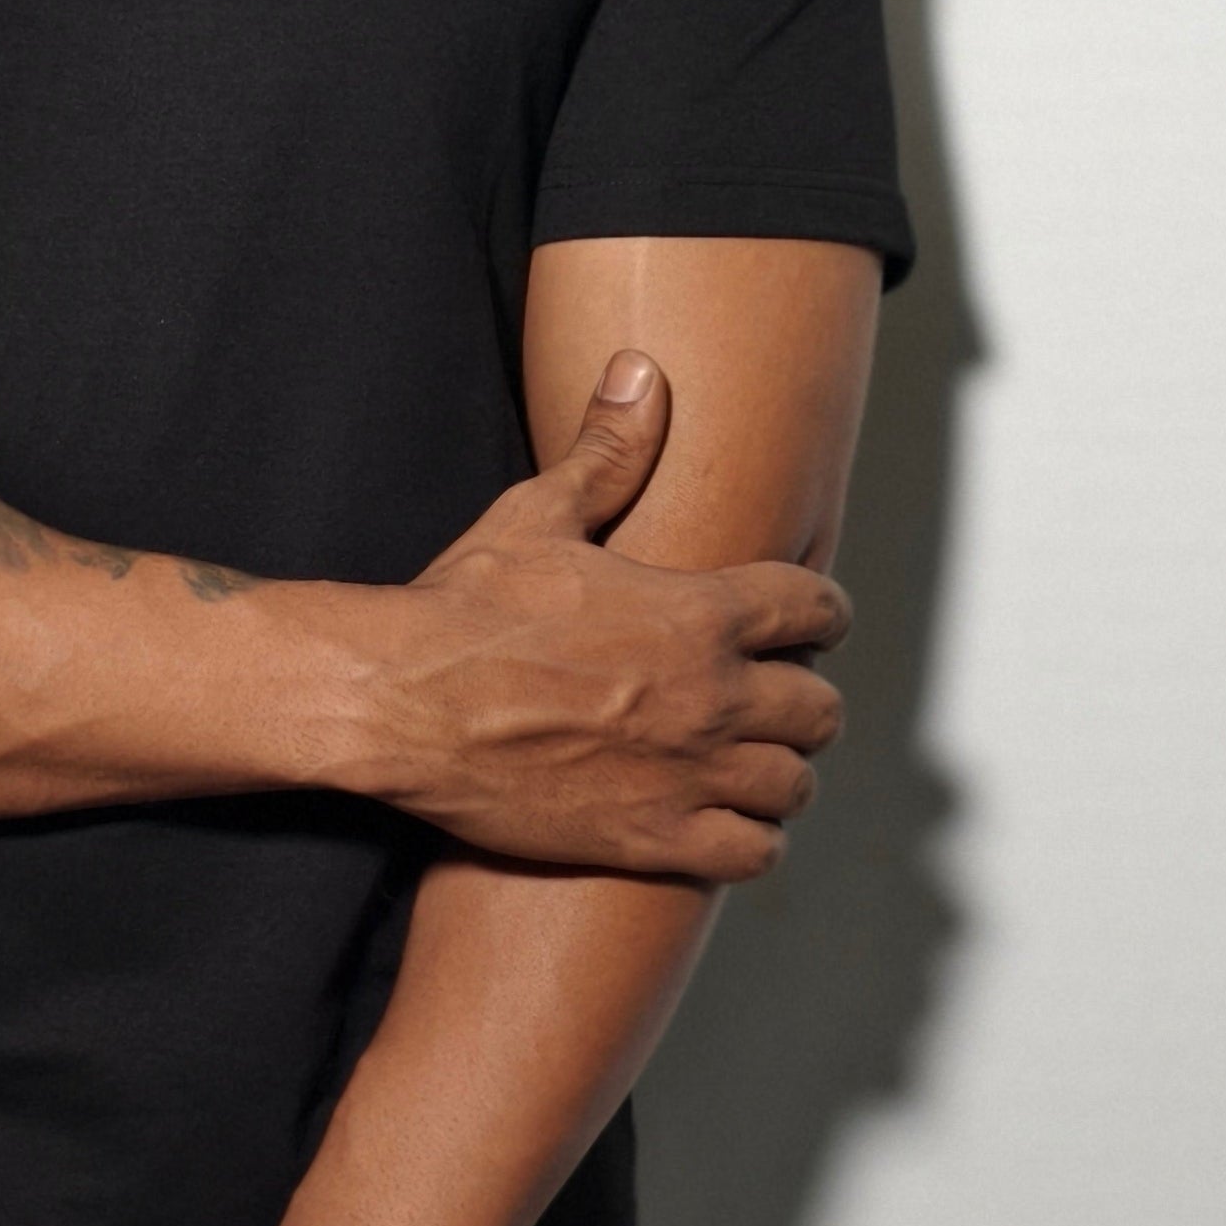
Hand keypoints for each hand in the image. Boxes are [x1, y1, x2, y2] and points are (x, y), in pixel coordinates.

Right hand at [353, 350, 848, 875]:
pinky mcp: (652, 837)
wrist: (405, 700)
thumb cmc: (467, 607)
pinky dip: (750, 838)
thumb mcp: (539, 513)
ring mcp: (687, 773)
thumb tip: (639, 372)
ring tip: (751, 760)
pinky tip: (724, 819)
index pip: (815, 608)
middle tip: (771, 693)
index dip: (820, 609)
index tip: (807, 617)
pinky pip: (751, 853)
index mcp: (697, 612)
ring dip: (780, 770)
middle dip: (803, 696)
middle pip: (820, 707)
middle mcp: (711, 697)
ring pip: (794, 785)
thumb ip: (607, 449)